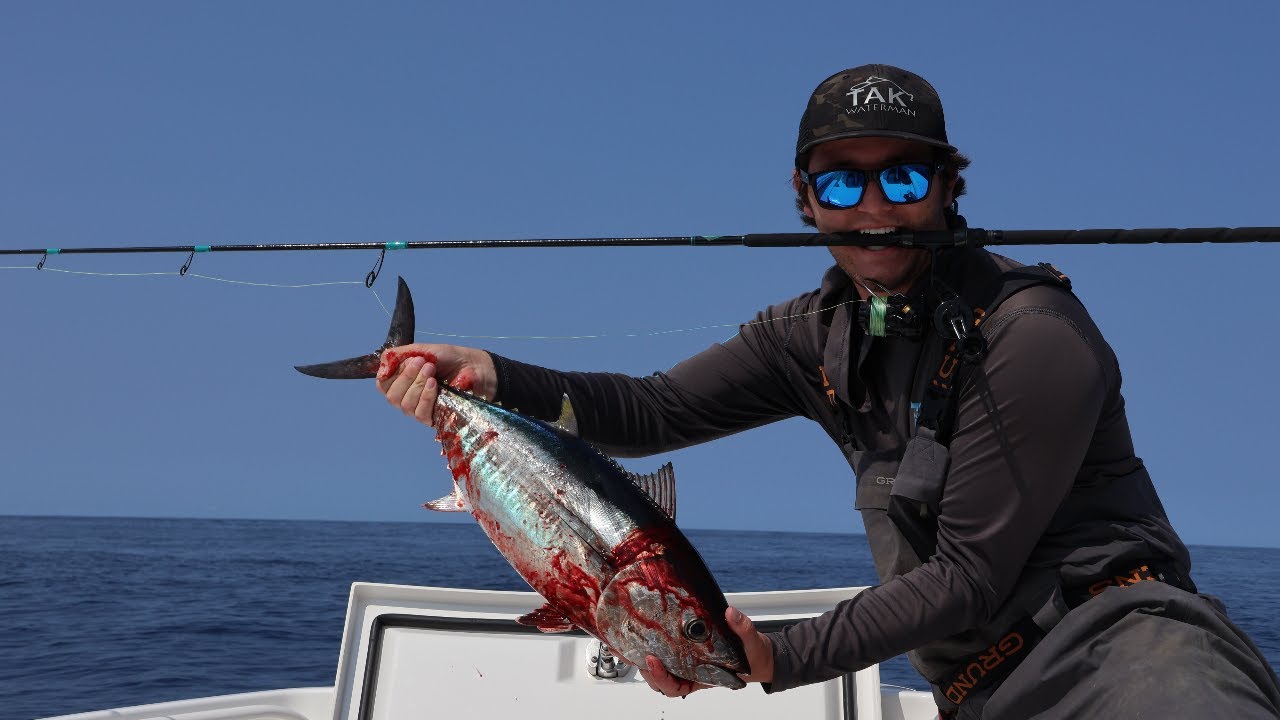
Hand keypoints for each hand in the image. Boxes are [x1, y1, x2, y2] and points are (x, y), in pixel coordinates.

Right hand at [375, 344, 496, 425]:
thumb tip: (380, 369)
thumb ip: (398, 356)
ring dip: (418, 385)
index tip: (410, 359)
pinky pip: (420, 413)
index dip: (392, 374)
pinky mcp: (433, 418)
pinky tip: (434, 385)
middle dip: (407, 377)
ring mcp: (420, 410)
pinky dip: (426, 397)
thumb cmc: (449, 358)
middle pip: (392, 396)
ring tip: (432, 370)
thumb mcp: (422, 350)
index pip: (383, 384)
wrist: (474, 366)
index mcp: (401, 381)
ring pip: (405, 405)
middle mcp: (407, 398)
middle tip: (424, 363)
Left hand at [638, 606, 774, 697]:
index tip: (654, 660)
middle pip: (661, 680)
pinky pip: (669, 653)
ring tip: (641, 644)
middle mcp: (693, 672)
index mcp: (704, 678)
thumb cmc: (753, 656)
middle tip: (641, 651)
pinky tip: (652, 634)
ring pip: (662, 668)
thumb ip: (742, 628)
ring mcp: (689, 662)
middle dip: (648, 669)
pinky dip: (659, 646)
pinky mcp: (689, 651)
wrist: (757, 654)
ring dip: (649, 660)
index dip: (661, 677)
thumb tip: (730, 613)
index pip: (675, 686)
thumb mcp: (752, 642)